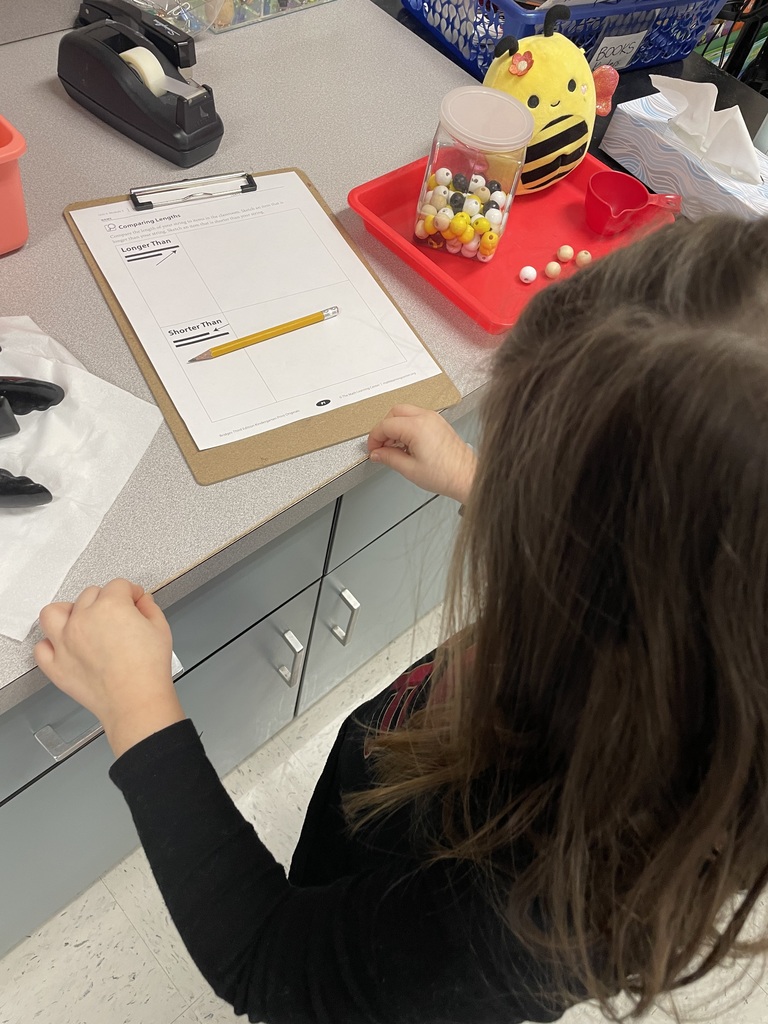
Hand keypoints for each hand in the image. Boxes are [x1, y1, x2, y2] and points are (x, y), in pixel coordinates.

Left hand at [35, 579, 183, 757]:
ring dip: (66, 612)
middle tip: (116, 615)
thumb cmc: (148, 670)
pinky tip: (65, 646)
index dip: (130, 592)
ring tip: (79, 621)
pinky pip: (41, 648)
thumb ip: (149, 607)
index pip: (118, 585)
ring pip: (53, 613)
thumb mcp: (161, 628)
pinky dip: (50, 645)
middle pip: (89, 595)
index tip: (134, 600)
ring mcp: (65, 642)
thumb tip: (142, 601)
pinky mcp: (55, 665)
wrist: (136, 701)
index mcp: (110, 606)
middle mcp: (83, 619)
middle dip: (105, 600)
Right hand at [367, 405, 476, 504]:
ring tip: (394, 448)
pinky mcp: (439, 423)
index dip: (374, 438)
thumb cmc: (446, 474)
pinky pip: (417, 417)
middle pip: (394, 412)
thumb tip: (377, 454)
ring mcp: (434, 418)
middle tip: (381, 446)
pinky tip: (406, 445)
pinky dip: (407, 427)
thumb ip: (388, 458)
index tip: (373, 449)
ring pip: (405, 413)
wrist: (467, 477)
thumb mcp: (409, 469)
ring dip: (396, 427)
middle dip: (384, 428)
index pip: (385, 425)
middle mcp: (426, 417)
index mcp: (416, 427)